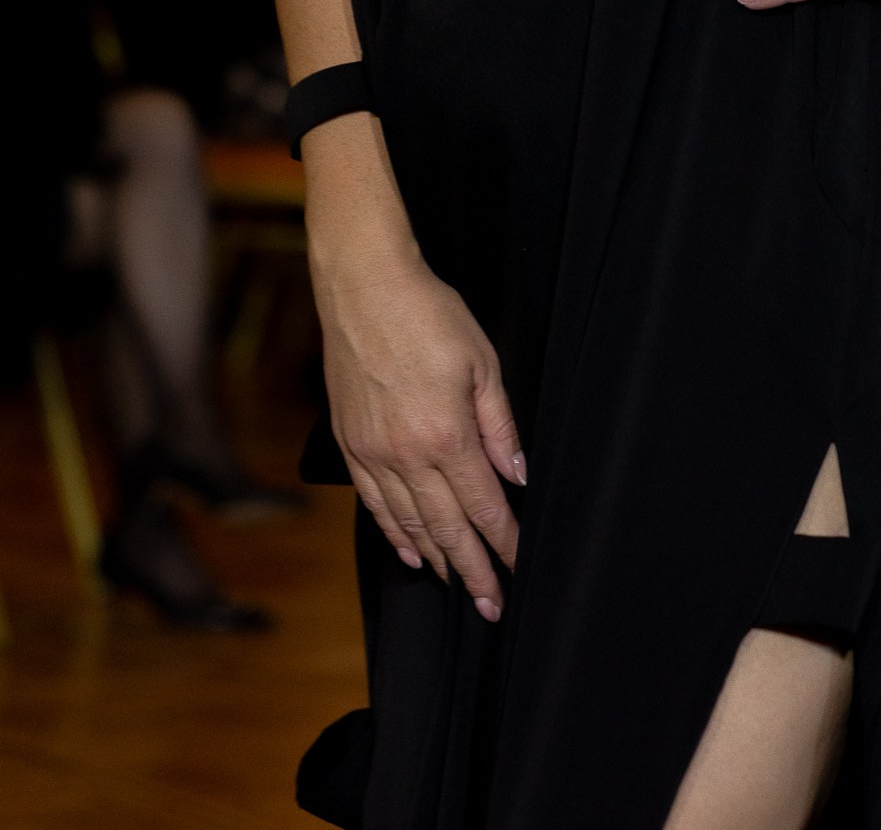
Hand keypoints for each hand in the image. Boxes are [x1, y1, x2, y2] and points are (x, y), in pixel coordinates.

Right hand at [312, 234, 523, 621]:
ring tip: (458, 584)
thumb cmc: (429, 315)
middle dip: (473, 569)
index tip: (519, 568)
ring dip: (437, 558)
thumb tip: (517, 473)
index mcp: (447, 435)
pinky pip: (373, 503)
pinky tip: (410, 550)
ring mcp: (373, 452)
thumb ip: (500, 424)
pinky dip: (394, 532)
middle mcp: (406, 454)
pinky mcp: (350, 443)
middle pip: (447, 527)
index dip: (504, 542)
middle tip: (492, 604)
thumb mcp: (483, 361)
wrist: (364, 288)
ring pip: (408, 522)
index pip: (483, 506)